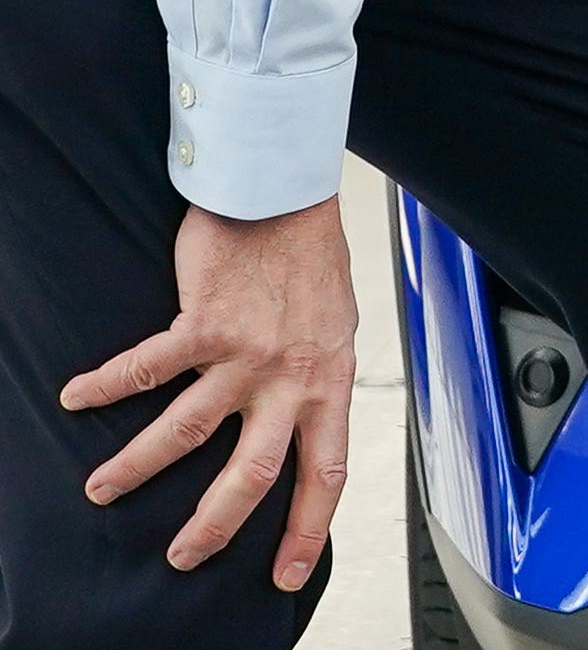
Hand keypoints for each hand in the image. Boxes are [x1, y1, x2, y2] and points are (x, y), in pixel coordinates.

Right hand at [62, 199, 356, 589]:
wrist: (289, 194)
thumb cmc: (309, 257)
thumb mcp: (334, 325)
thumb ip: (313, 374)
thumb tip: (296, 416)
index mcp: (329, 381)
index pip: (325, 471)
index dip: (308, 527)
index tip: (287, 572)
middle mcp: (292, 376)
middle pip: (253, 474)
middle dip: (214, 525)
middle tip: (181, 556)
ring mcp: (248, 353)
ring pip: (187, 433)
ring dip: (139, 467)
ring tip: (101, 489)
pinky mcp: (205, 323)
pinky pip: (146, 369)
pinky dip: (105, 385)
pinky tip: (75, 397)